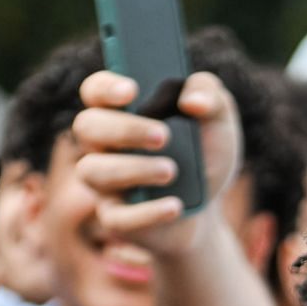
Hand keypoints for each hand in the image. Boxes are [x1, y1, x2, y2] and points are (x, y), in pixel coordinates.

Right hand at [70, 70, 242, 260]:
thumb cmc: (204, 151)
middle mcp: (102, 143)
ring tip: (171, 171)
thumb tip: (192, 100)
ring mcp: (103, 182)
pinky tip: (175, 207)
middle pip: (88, 126)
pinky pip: (116, 217)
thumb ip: (210, 94)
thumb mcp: (218, 118)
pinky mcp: (115, 217)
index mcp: (120, 109)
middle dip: (124, 129)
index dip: (106, 87)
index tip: (132, 90)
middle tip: (163, 136)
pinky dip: (147, 212)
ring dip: (133, 169)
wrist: (209, 202)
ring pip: (93, 171)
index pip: (95, 90)